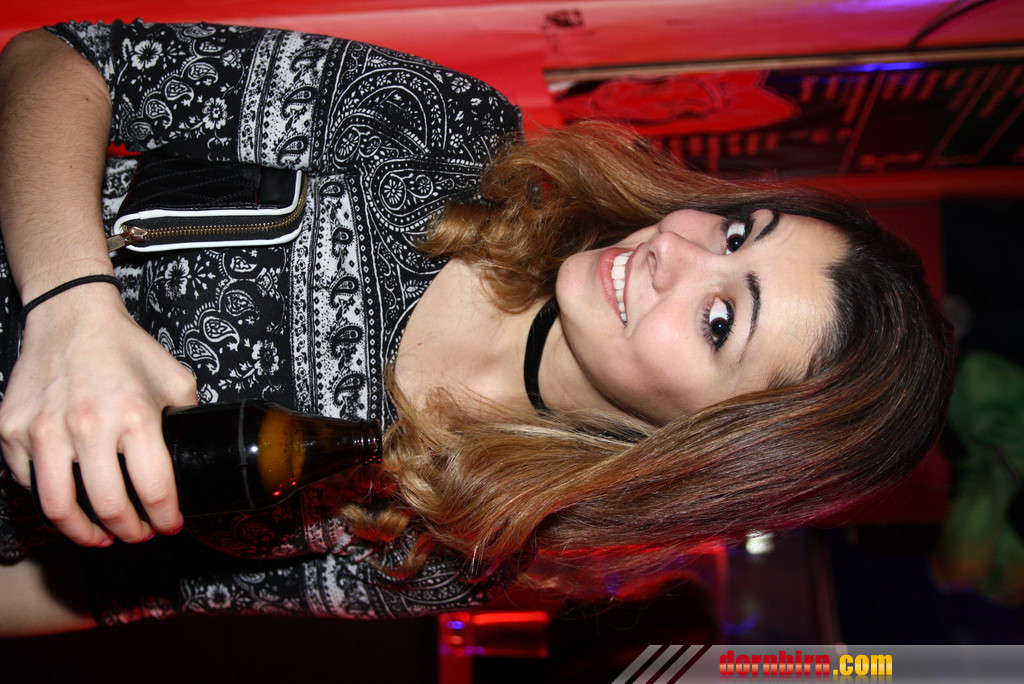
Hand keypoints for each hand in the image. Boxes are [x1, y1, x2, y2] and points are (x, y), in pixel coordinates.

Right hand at [0, 282, 196, 545]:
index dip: (165, 518)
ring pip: (59, 507)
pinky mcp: (12, 430)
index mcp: (134, 416)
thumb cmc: (125, 348)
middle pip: (108, 507)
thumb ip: (186, 417)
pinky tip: (69, 503)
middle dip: (129, 532)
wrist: (71, 316)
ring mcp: (44, 429)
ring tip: (100, 537)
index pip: (154, 489)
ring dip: (83, 533)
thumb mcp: (174, 379)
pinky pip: (28, 482)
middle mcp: (88, 426)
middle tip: (138, 535)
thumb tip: (197, 450)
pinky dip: (49, 500)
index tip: (170, 526)